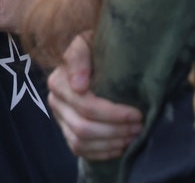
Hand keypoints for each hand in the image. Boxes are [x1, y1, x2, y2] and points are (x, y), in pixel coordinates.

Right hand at [48, 33, 142, 159]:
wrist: (91, 56)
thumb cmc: (95, 48)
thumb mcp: (86, 41)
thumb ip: (78, 56)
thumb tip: (79, 86)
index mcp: (59, 82)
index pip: (86, 107)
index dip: (114, 114)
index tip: (137, 113)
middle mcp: (55, 102)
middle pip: (84, 128)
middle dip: (115, 131)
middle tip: (139, 126)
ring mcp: (60, 118)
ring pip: (81, 142)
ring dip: (110, 143)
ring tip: (132, 136)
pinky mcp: (66, 130)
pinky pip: (79, 149)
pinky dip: (101, 152)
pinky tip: (119, 146)